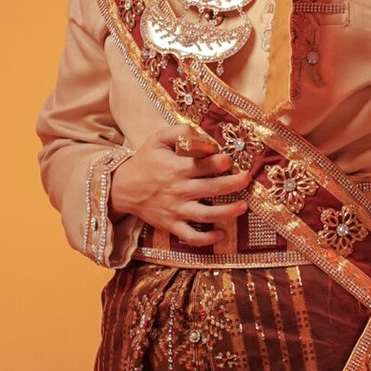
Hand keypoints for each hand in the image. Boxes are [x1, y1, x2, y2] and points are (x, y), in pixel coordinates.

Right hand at [109, 131, 252, 247]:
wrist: (123, 187)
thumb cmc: (146, 160)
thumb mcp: (159, 139)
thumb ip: (181, 132)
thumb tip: (206, 138)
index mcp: (176, 168)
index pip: (203, 165)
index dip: (220, 161)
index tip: (229, 160)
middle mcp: (178, 190)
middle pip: (211, 188)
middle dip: (233, 184)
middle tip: (246, 178)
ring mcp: (175, 210)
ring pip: (205, 214)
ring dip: (227, 212)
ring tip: (243, 207)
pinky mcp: (172, 225)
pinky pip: (190, 236)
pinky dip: (206, 239)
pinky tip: (221, 234)